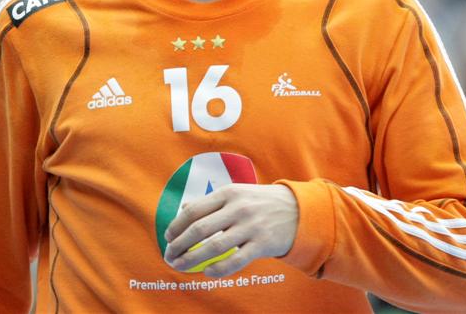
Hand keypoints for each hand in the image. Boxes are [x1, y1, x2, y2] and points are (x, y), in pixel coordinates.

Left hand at [163, 183, 297, 277]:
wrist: (298, 210)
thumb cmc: (260, 202)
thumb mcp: (237, 193)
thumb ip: (211, 202)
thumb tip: (184, 210)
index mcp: (229, 193)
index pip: (194, 210)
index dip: (176, 226)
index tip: (167, 237)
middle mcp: (238, 208)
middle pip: (200, 229)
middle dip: (179, 245)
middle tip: (169, 256)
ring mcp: (251, 227)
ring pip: (214, 247)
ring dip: (192, 259)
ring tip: (180, 266)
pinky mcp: (262, 244)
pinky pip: (236, 260)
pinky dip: (218, 269)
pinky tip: (207, 272)